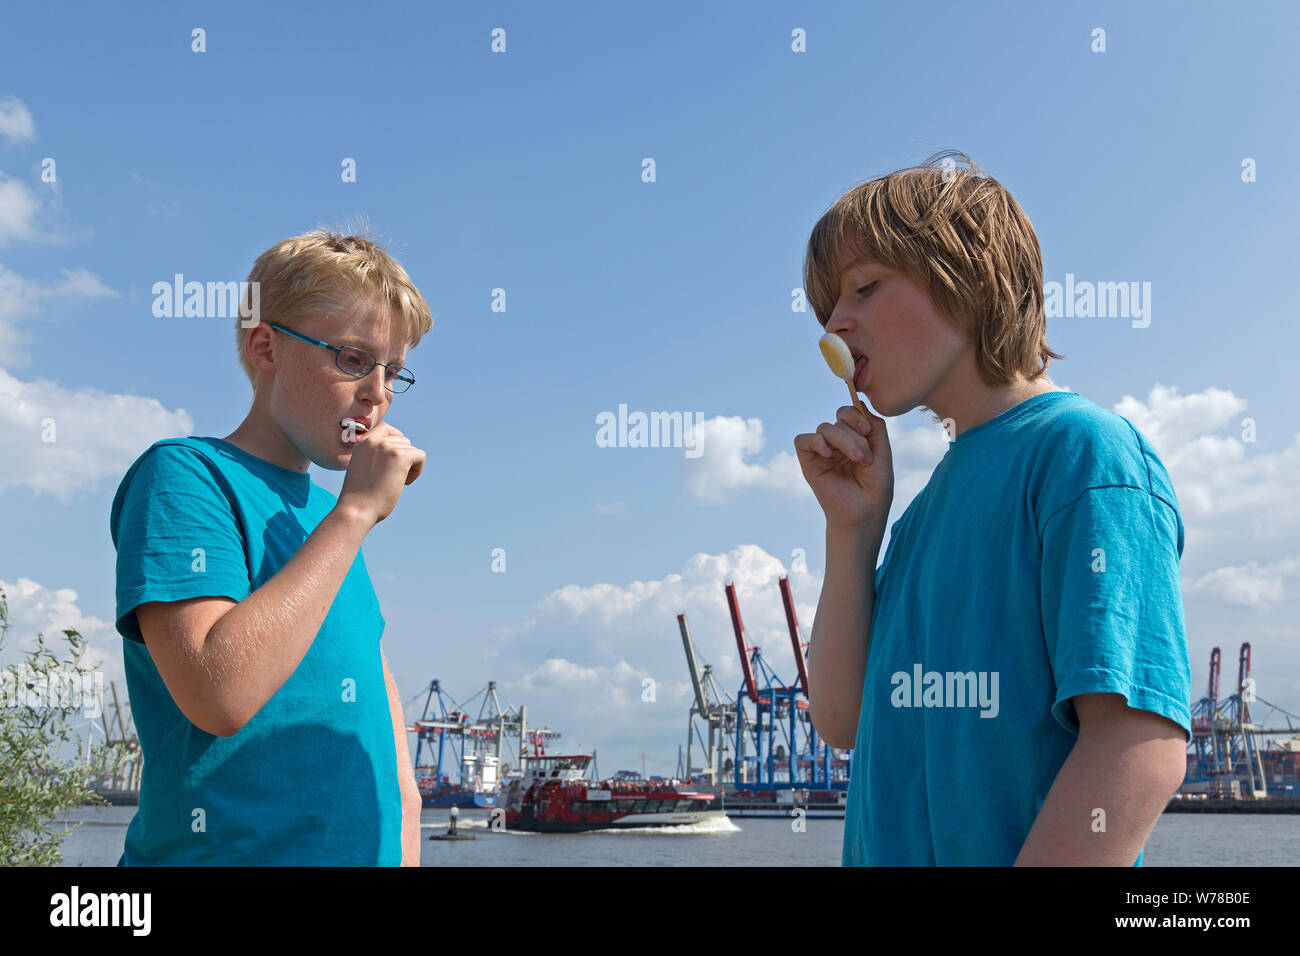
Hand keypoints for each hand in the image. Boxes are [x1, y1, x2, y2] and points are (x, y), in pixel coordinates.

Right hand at [336, 422, 425, 526]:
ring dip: (409, 466)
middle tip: (392, 477)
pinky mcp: (399, 456)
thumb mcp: (362, 467)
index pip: (386, 428)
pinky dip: (417, 470)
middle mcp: (374, 440)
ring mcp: (386, 447)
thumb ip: (375, 455)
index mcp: (362, 442)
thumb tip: (399, 450)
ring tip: (395, 482)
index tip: (394, 460)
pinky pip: (420, 456)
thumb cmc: (359, 496)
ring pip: (412, 449)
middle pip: (403, 439)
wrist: (356, 509)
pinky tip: (404, 483)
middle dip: (403, 458)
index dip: (395, 441)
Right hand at [793, 404, 893, 530]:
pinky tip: (828, 453)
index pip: (849, 412)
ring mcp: (822, 451)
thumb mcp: (883, 451)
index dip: (856, 415)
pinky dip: (816, 441)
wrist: (865, 513)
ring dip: (844, 440)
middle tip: (864, 456)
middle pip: (838, 418)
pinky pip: (803, 440)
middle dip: (854, 433)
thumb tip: (860, 404)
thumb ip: (875, 426)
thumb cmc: (875, 486)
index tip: (867, 431)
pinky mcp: (808, 463)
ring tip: (857, 460)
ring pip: (824, 428)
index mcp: (853, 438)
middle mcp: (837, 442)